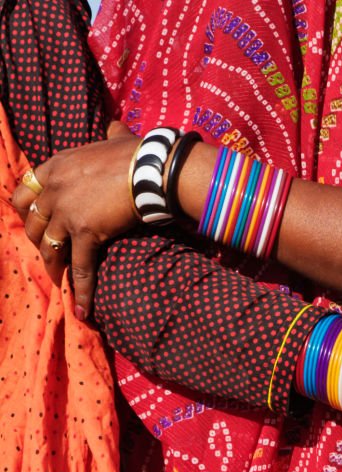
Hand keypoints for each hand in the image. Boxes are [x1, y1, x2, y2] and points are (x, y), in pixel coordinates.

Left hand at [11, 121, 141, 319]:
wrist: (151, 168)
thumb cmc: (137, 152)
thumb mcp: (115, 138)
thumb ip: (110, 135)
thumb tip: (116, 127)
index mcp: (55, 167)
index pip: (25, 192)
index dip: (27, 212)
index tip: (35, 223)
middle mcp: (54, 190)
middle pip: (33, 224)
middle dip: (39, 242)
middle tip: (51, 255)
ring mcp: (67, 213)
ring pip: (50, 248)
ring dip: (54, 268)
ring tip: (60, 283)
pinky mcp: (84, 233)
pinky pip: (79, 267)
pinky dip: (80, 290)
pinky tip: (82, 309)